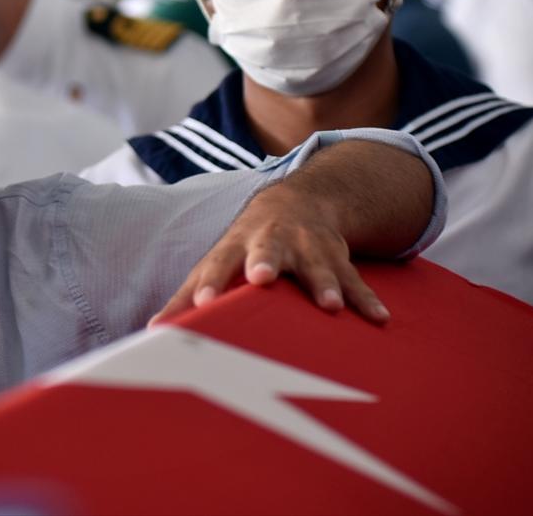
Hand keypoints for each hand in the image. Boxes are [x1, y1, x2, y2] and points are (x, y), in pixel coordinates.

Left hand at [149, 180, 390, 326]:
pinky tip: (380, 320)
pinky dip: (367, 300)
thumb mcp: (216, 263)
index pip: (219, 263)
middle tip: (261, 278)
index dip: (212, 281)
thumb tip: (152, 331)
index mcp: (237, 246)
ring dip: (325, 284)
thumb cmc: (245, 246)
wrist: (297, 202)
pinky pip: (355, 280)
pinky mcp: (338, 258)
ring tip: (332, 307)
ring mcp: (307, 248)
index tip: (204, 302)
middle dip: (266, 262)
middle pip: (267, 250)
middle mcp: (272, 242)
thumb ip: (186, 298)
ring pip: (318, 265)